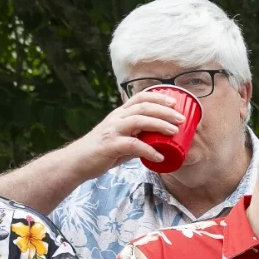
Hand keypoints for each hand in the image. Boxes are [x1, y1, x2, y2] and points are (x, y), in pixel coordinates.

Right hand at [75, 90, 189, 174]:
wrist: (78, 161)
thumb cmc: (102, 151)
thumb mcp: (121, 138)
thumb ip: (137, 136)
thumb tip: (158, 142)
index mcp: (120, 114)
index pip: (140, 98)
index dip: (158, 97)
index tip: (174, 102)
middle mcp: (116, 118)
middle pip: (143, 107)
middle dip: (165, 111)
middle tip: (181, 119)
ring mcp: (113, 130)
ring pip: (139, 121)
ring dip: (159, 125)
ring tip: (174, 132)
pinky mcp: (110, 145)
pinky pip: (133, 145)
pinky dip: (149, 150)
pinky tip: (159, 156)